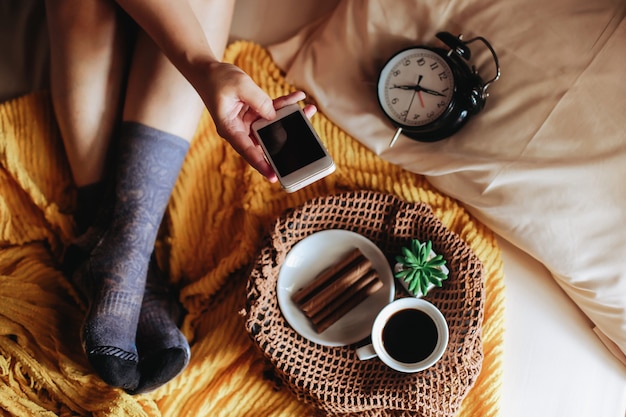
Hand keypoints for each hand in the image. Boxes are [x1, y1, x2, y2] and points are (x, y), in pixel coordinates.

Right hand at [199, 62, 315, 181]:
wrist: (208, 70)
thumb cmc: (217, 79)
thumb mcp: (240, 86)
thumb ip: (259, 101)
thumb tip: (275, 116)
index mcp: (230, 129)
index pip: (247, 151)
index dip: (261, 164)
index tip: (273, 176)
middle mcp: (241, 129)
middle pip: (265, 140)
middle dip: (286, 137)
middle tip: (307, 135)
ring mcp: (249, 121)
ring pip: (273, 124)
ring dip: (290, 116)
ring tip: (309, 110)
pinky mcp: (254, 112)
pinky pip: (272, 111)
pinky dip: (284, 104)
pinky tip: (298, 97)